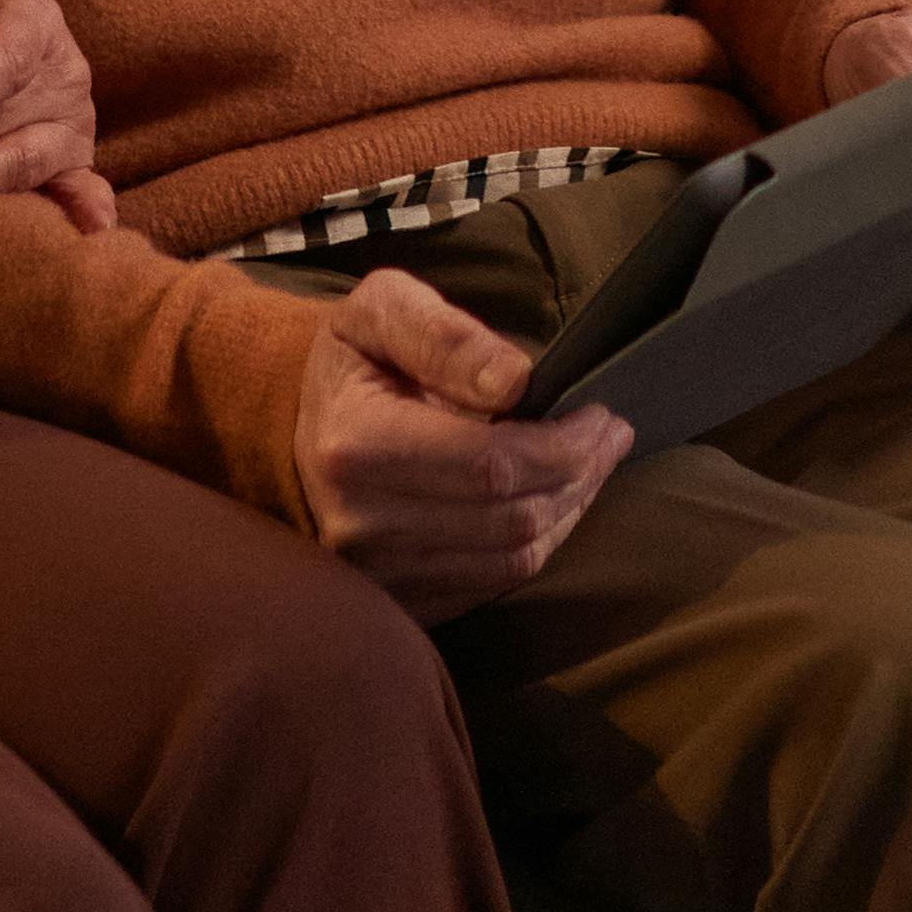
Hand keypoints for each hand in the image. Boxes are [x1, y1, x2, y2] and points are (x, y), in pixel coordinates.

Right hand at [290, 271, 628, 620]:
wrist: (301, 426)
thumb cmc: (355, 359)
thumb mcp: (383, 310)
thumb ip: (446, 335)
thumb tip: (515, 380)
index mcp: (356, 447)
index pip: (490, 465)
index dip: (562, 446)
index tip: (602, 414)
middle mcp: (360, 525)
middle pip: (510, 519)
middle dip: (578, 475)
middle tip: (610, 435)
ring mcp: (377, 576)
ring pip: (512, 560)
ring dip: (568, 512)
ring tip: (591, 465)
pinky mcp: (397, 601)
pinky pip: (492, 585)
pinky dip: (536, 544)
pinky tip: (551, 502)